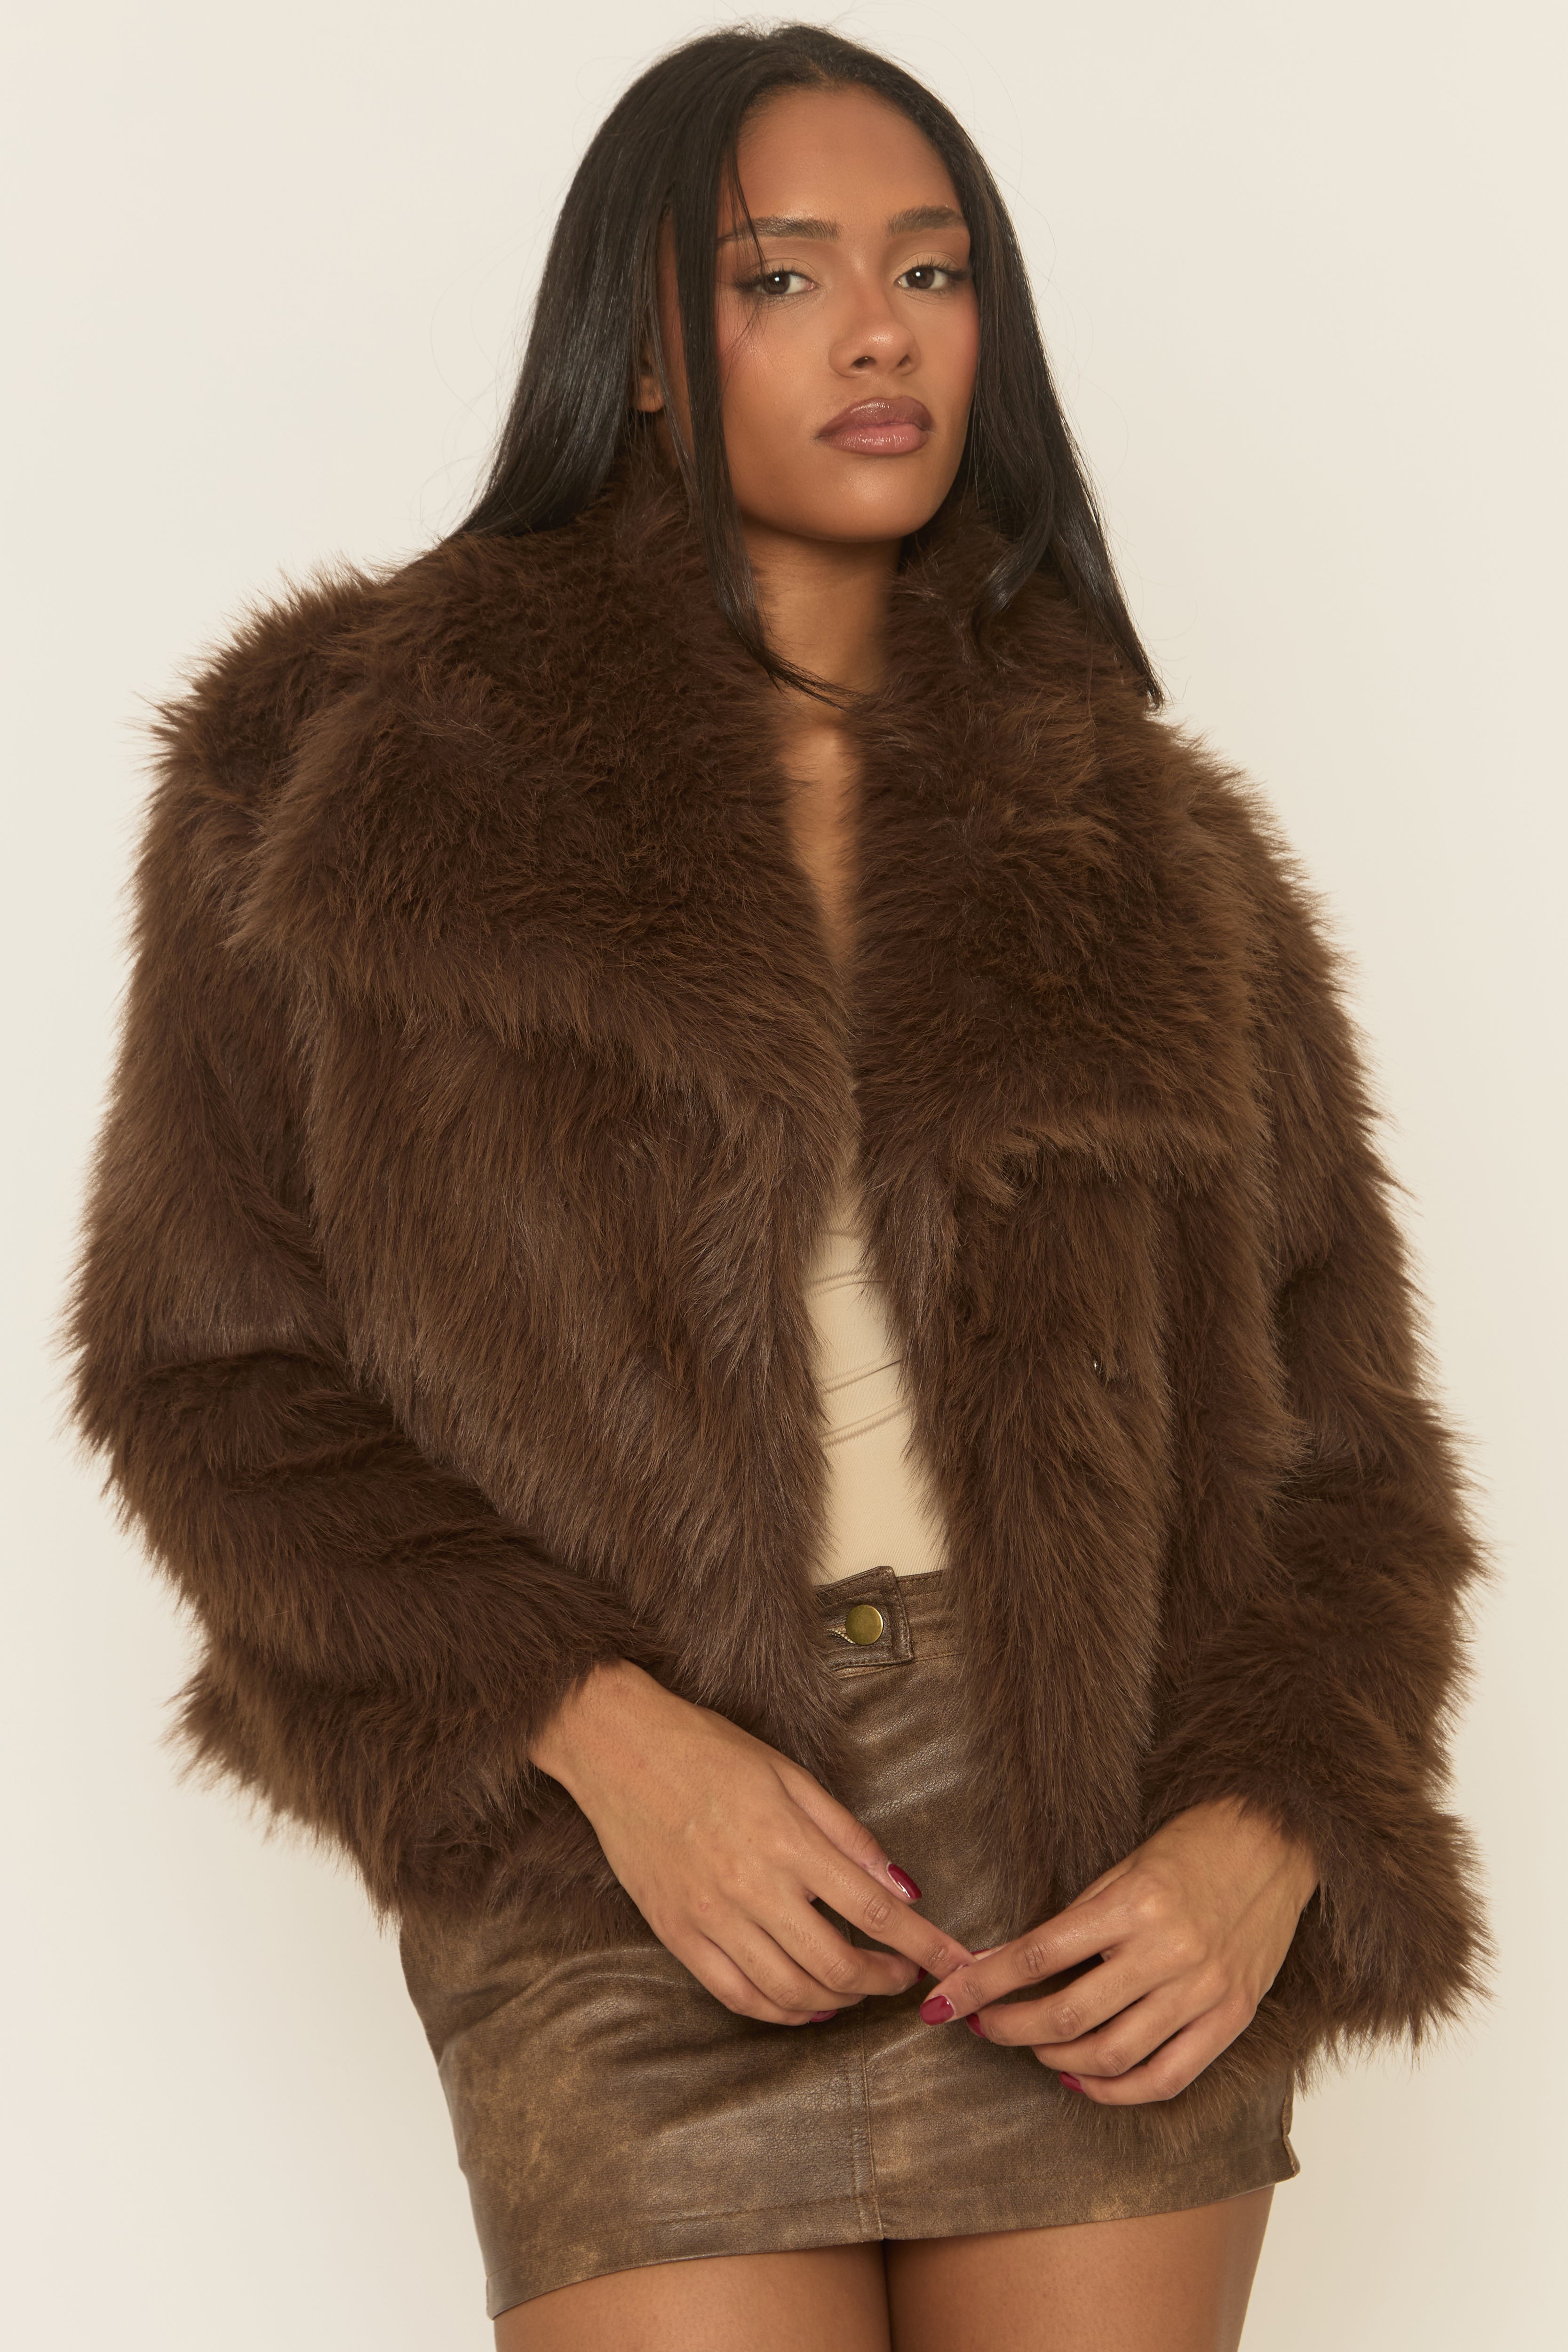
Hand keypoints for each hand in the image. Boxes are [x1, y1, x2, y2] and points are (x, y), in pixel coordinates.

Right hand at [530, 1660, 971, 2025]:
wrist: (617, 1748)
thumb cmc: (708, 1750)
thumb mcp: (788, 1774)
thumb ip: (848, 1834)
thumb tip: (904, 1888)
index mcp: (786, 1839)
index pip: (874, 1911)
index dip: (924, 1947)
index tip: (954, 1964)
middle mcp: (750, 1886)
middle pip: (836, 1964)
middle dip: (884, 1981)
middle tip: (903, 1976)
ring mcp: (709, 1916)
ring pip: (790, 1991)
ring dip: (838, 2000)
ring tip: (858, 1988)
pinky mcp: (677, 1934)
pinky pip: (736, 1995)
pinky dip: (780, 2011)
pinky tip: (804, 2003)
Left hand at [918, 1799, 1318, 2101]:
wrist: (1277, 1840)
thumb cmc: (1192, 1846)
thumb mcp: (1125, 1869)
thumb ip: (1075, 1922)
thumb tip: (1007, 1965)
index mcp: (1133, 1904)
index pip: (1038, 1955)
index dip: (983, 1984)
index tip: (944, 2002)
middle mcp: (1167, 1952)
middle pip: (1068, 2015)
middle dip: (1010, 2028)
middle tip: (982, 2025)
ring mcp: (1203, 1990)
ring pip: (1112, 2054)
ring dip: (1057, 2061)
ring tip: (1033, 2049)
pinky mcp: (1232, 2017)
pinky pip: (1167, 2076)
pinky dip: (1117, 2090)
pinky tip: (1084, 2080)